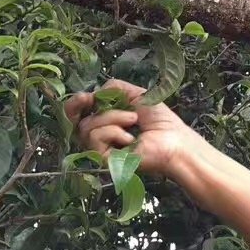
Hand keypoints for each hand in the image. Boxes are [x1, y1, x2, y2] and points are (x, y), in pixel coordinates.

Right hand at [64, 79, 198, 180]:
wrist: (174, 140)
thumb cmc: (160, 120)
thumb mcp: (137, 95)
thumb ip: (114, 89)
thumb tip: (94, 92)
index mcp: (108, 120)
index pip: (80, 113)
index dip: (76, 103)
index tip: (85, 96)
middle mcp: (101, 135)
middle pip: (75, 121)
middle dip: (76, 106)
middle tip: (86, 99)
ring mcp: (101, 149)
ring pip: (87, 127)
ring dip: (112, 117)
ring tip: (133, 120)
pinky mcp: (104, 160)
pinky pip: (95, 138)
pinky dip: (113, 131)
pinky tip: (129, 138)